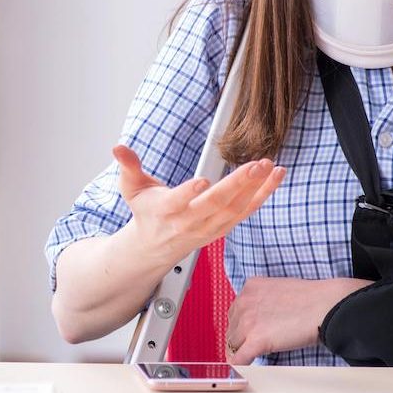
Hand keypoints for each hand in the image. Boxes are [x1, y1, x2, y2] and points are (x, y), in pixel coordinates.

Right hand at [112, 145, 285, 261]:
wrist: (156, 246)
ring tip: (270, 166)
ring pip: (236, 208)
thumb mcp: (132, 189)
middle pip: (215, 204)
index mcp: (165, 211)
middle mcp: (189, 222)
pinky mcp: (223, 227)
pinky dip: (263, 195)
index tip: (203, 180)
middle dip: (237, 184)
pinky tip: (275, 177)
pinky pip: (246, 211)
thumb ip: (128, 167)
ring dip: (256, 188)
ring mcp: (209, 227)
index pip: (177, 203)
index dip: (189, 193)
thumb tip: (117, 147)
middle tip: (255, 164)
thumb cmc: (147, 212)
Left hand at [225, 277, 372, 364]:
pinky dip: (240, 366)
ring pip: (233, 344)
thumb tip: (260, 318)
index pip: (235, 312)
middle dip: (241, 338)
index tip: (247, 333)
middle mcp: (245, 302)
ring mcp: (248, 321)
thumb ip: (263, 301)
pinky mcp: (256, 340)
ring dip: (242, 351)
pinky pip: (239, 359)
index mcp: (250, 287)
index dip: (242, 325)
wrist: (326, 306)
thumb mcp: (278, 289)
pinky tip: (245, 369)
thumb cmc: (311, 299)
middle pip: (232, 328)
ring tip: (255, 356)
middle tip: (254, 346)